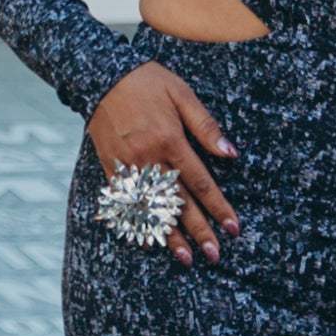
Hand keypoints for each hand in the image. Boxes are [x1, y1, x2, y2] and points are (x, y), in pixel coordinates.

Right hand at [83, 62, 238, 263]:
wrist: (101, 75)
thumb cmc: (147, 82)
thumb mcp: (182, 94)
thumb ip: (206, 126)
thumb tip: (231, 153)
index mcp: (171, 140)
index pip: (201, 183)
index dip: (218, 207)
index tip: (233, 228)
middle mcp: (149, 159)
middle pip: (179, 202)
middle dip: (199, 231)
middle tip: (215, 255)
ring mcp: (128, 167)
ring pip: (153, 208)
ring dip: (171, 236)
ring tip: (188, 259)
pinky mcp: (111, 169)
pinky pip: (126, 203)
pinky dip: (138, 223)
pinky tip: (149, 241)